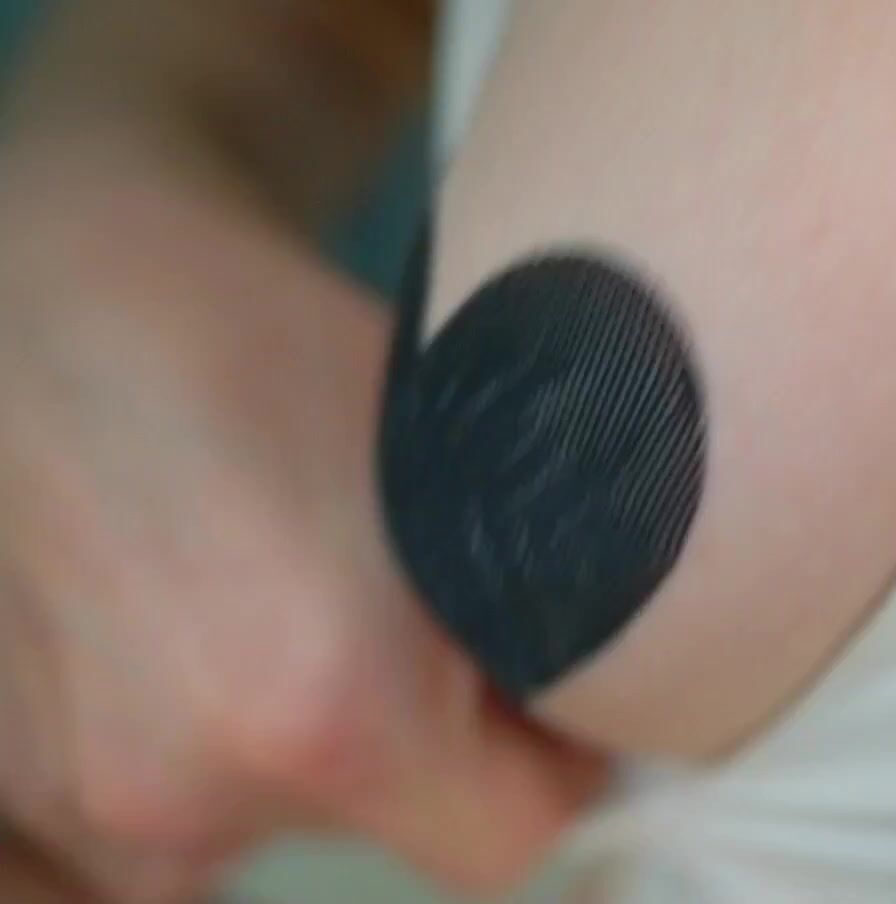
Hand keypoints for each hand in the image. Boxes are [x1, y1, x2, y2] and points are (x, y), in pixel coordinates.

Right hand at [0, 171, 605, 903]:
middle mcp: (197, 789)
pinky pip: (174, 801)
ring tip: (296, 605)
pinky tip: (203, 624)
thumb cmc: (274, 340)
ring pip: (275, 820)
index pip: (514, 837)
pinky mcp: (19, 776)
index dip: (553, 763)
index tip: (553, 691)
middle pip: (388, 829)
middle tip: (426, 623)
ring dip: (311, 749)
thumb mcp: (463, 467)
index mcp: (332, 716)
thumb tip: (605, 691)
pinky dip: (209, 743)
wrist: (59, 289)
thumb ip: (539, 614)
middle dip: (432, 748)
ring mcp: (90, 795)